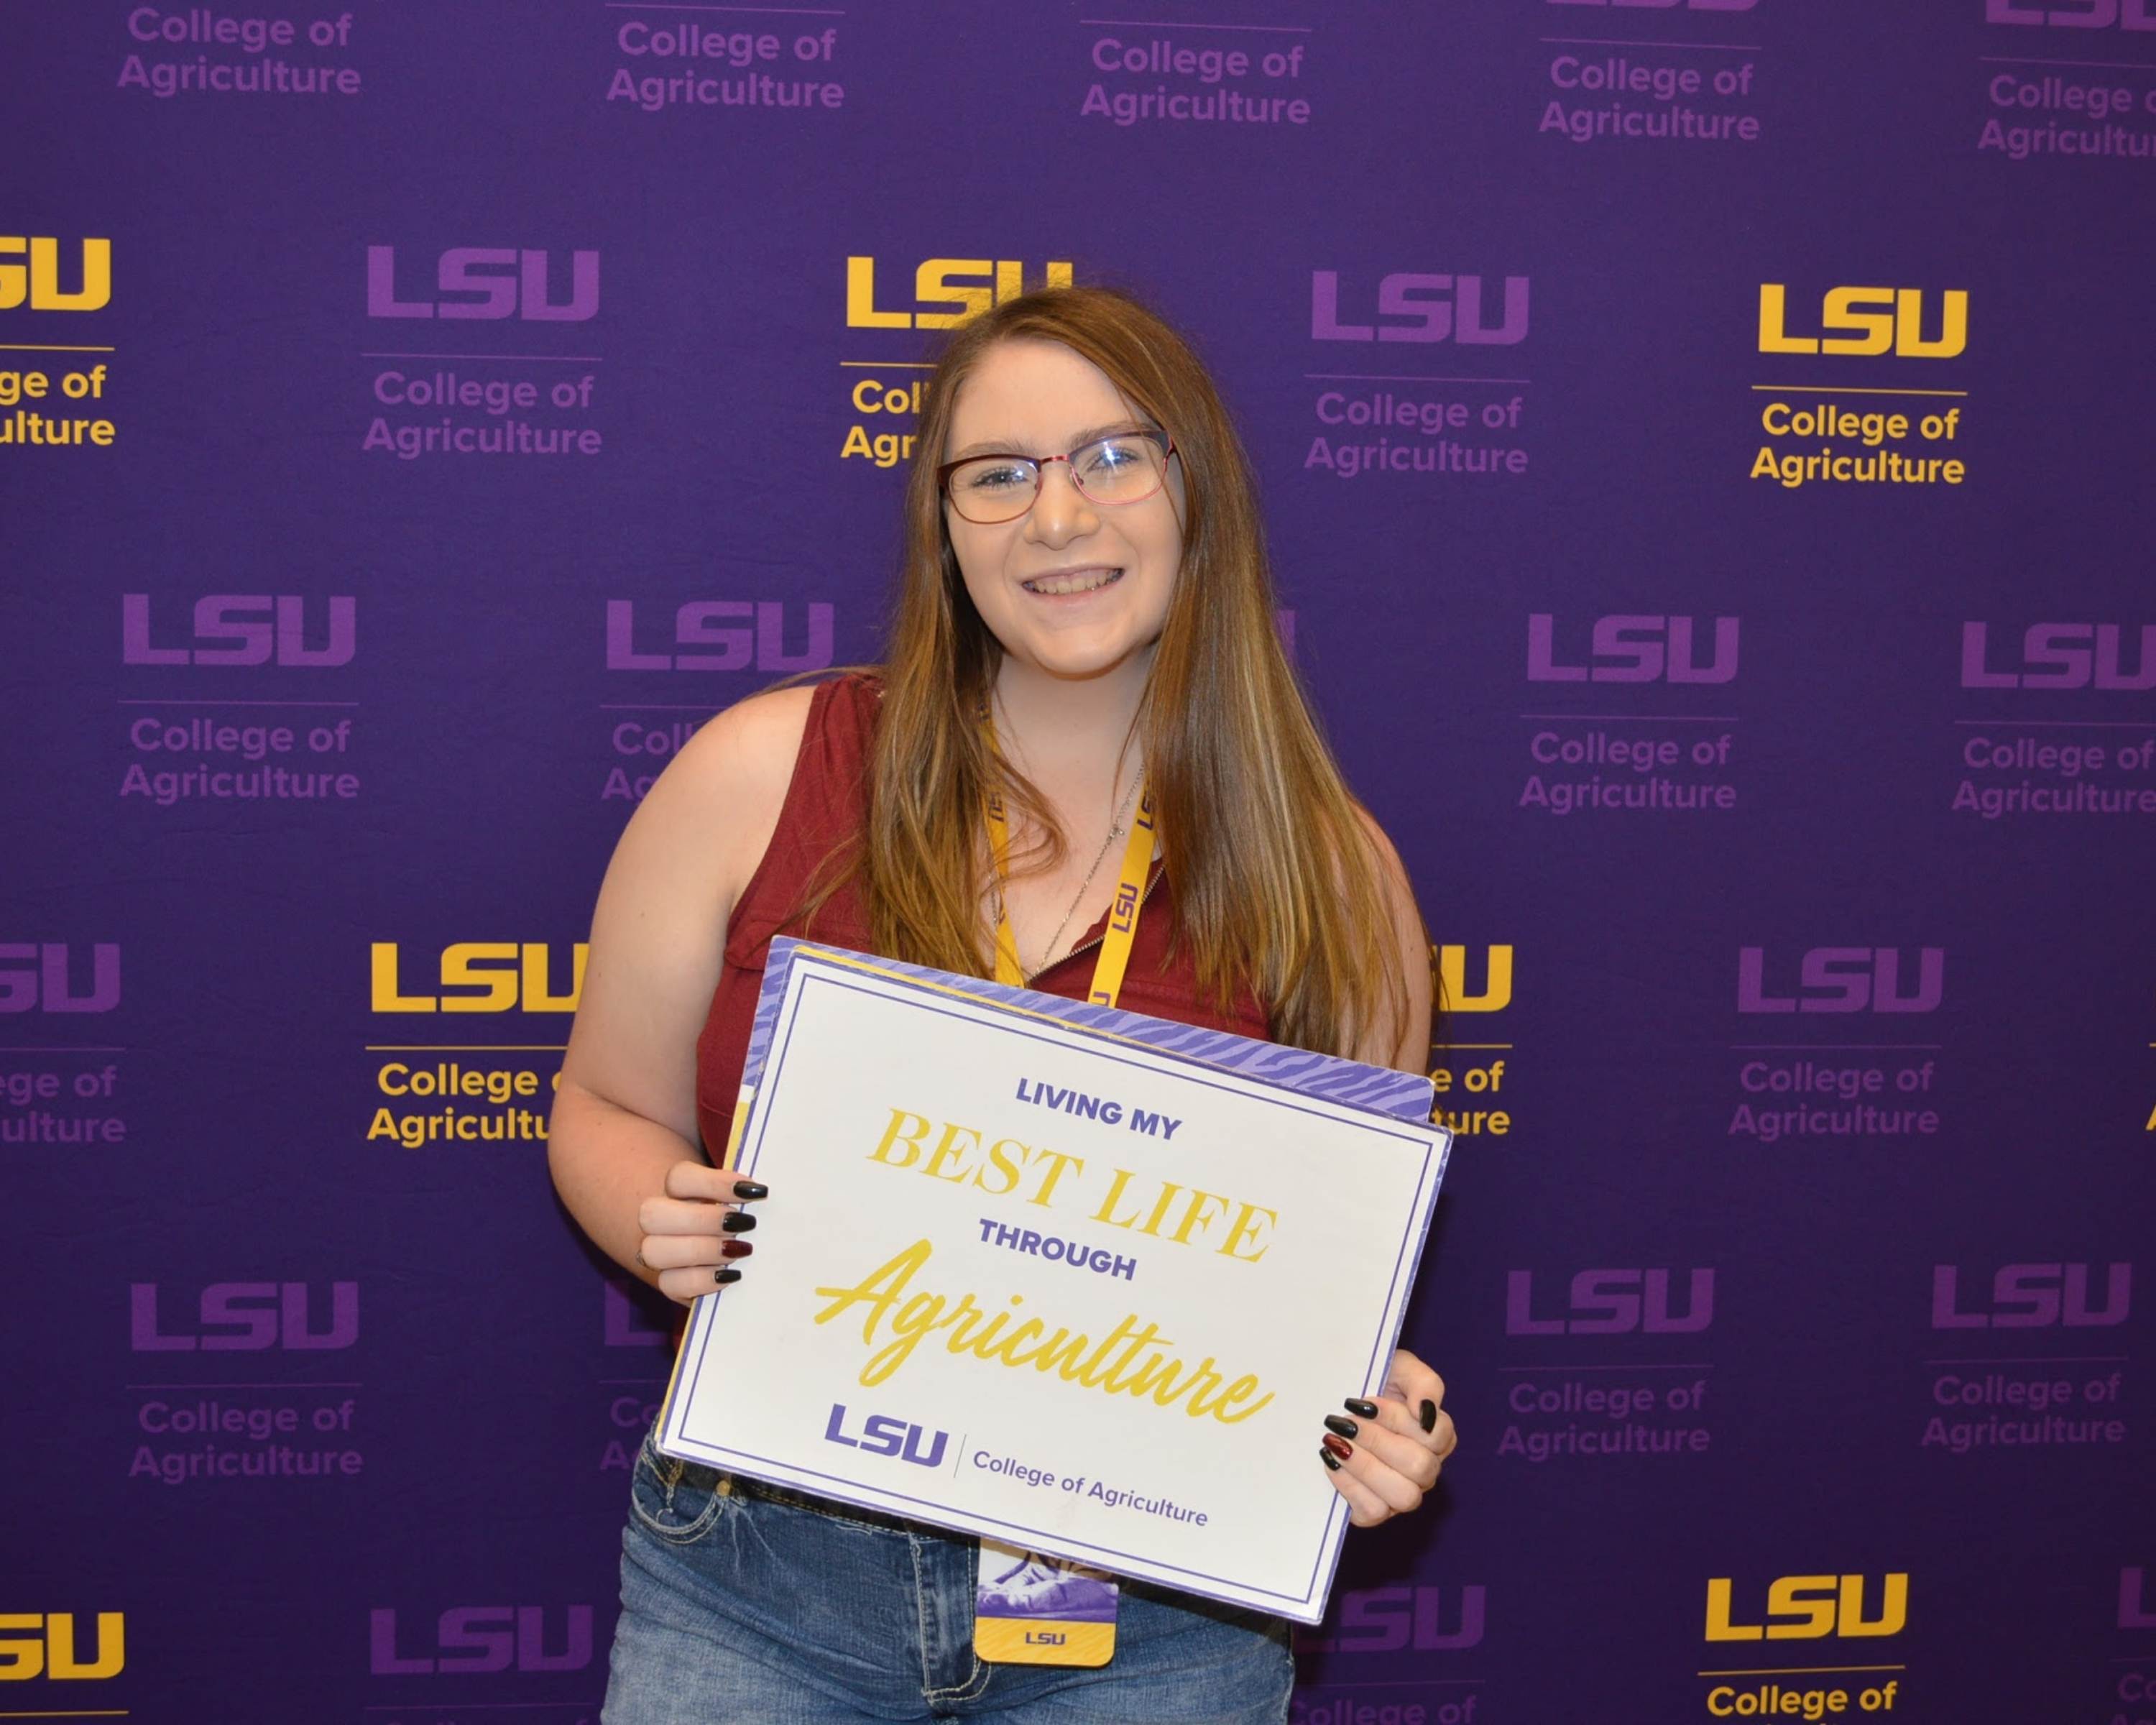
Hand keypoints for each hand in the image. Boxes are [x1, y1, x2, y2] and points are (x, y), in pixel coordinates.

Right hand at [635, 1160, 765, 1305]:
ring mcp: (659, 1254)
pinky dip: (701, 1279)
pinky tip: (730, 1274)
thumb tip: (761, 1191)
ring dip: (701, 1250)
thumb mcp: (741, 1203)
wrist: (730, 1260)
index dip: (714, 1182)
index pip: (678, 1177)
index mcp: (677, 1192)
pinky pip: (669, 1284)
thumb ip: (745, 1193)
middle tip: (742, 1224)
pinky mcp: (669, 1284)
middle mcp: (660, 1221)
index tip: (752, 1191)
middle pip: (653, 1213)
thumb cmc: (740, 1221)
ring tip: (738, 1250)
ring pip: (653, 1250)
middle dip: (701, 1219)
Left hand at [1320, 1348, 1456, 1527]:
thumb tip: (1426, 1414)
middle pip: (1420, 1468)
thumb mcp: (1401, 1367)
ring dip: (1365, 1467)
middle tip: (1345, 1422)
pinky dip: (1350, 1487)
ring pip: (1403, 1496)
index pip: (1434, 1437)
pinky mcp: (1374, 1510)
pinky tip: (1332, 1461)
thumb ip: (1424, 1384)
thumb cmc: (1376, 1383)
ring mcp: (1401, 1493)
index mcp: (1438, 1435)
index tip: (1365, 1402)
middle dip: (1377, 1441)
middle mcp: (1426, 1469)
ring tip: (1335, 1441)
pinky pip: (1373, 1512)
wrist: (1340, 1398)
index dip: (1396, 1419)